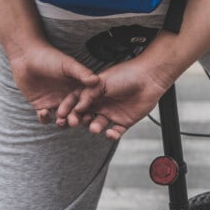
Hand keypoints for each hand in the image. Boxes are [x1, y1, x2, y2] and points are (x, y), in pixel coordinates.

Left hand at [9, 41, 102, 124]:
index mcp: (77, 89)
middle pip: (74, 113)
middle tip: (74, 123)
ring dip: (62, 122)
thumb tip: (97, 80)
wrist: (27, 57)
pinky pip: (45, 118)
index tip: (87, 116)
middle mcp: (68, 98)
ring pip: (61, 118)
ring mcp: (55, 103)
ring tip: (60, 121)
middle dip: (75, 119)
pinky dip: (45, 118)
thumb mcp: (68, 64)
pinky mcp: (41, 106)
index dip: (86, 110)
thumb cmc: (50, 57)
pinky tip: (44, 112)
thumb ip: (82, 73)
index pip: (84, 103)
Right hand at [58, 56, 172, 140]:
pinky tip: (109, 133)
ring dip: (93, 127)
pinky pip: (115, 132)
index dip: (68, 107)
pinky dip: (111, 135)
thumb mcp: (102, 81)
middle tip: (73, 123)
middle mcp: (101, 103)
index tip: (60, 113)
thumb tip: (77, 107)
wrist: (149, 78)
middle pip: (84, 115)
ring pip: (97, 125)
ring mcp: (112, 113)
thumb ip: (88, 94)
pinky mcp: (124, 122)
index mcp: (93, 92)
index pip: (76, 101)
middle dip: (77, 120)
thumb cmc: (126, 74)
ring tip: (94, 127)